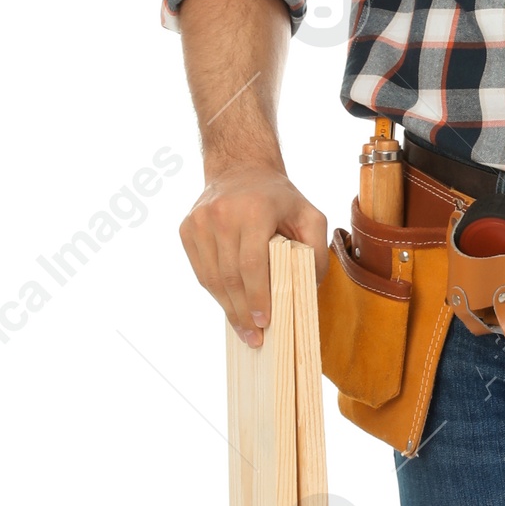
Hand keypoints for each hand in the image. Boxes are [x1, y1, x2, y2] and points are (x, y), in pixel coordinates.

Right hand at [179, 160, 328, 348]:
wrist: (240, 169)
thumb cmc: (278, 198)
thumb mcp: (309, 215)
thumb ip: (316, 250)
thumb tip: (310, 288)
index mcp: (253, 210)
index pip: (252, 263)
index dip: (258, 295)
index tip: (266, 321)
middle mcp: (221, 214)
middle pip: (230, 275)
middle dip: (243, 310)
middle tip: (255, 337)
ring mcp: (199, 221)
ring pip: (212, 277)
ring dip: (228, 307)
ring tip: (243, 329)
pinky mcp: (187, 229)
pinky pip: (201, 270)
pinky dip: (216, 292)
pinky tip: (230, 306)